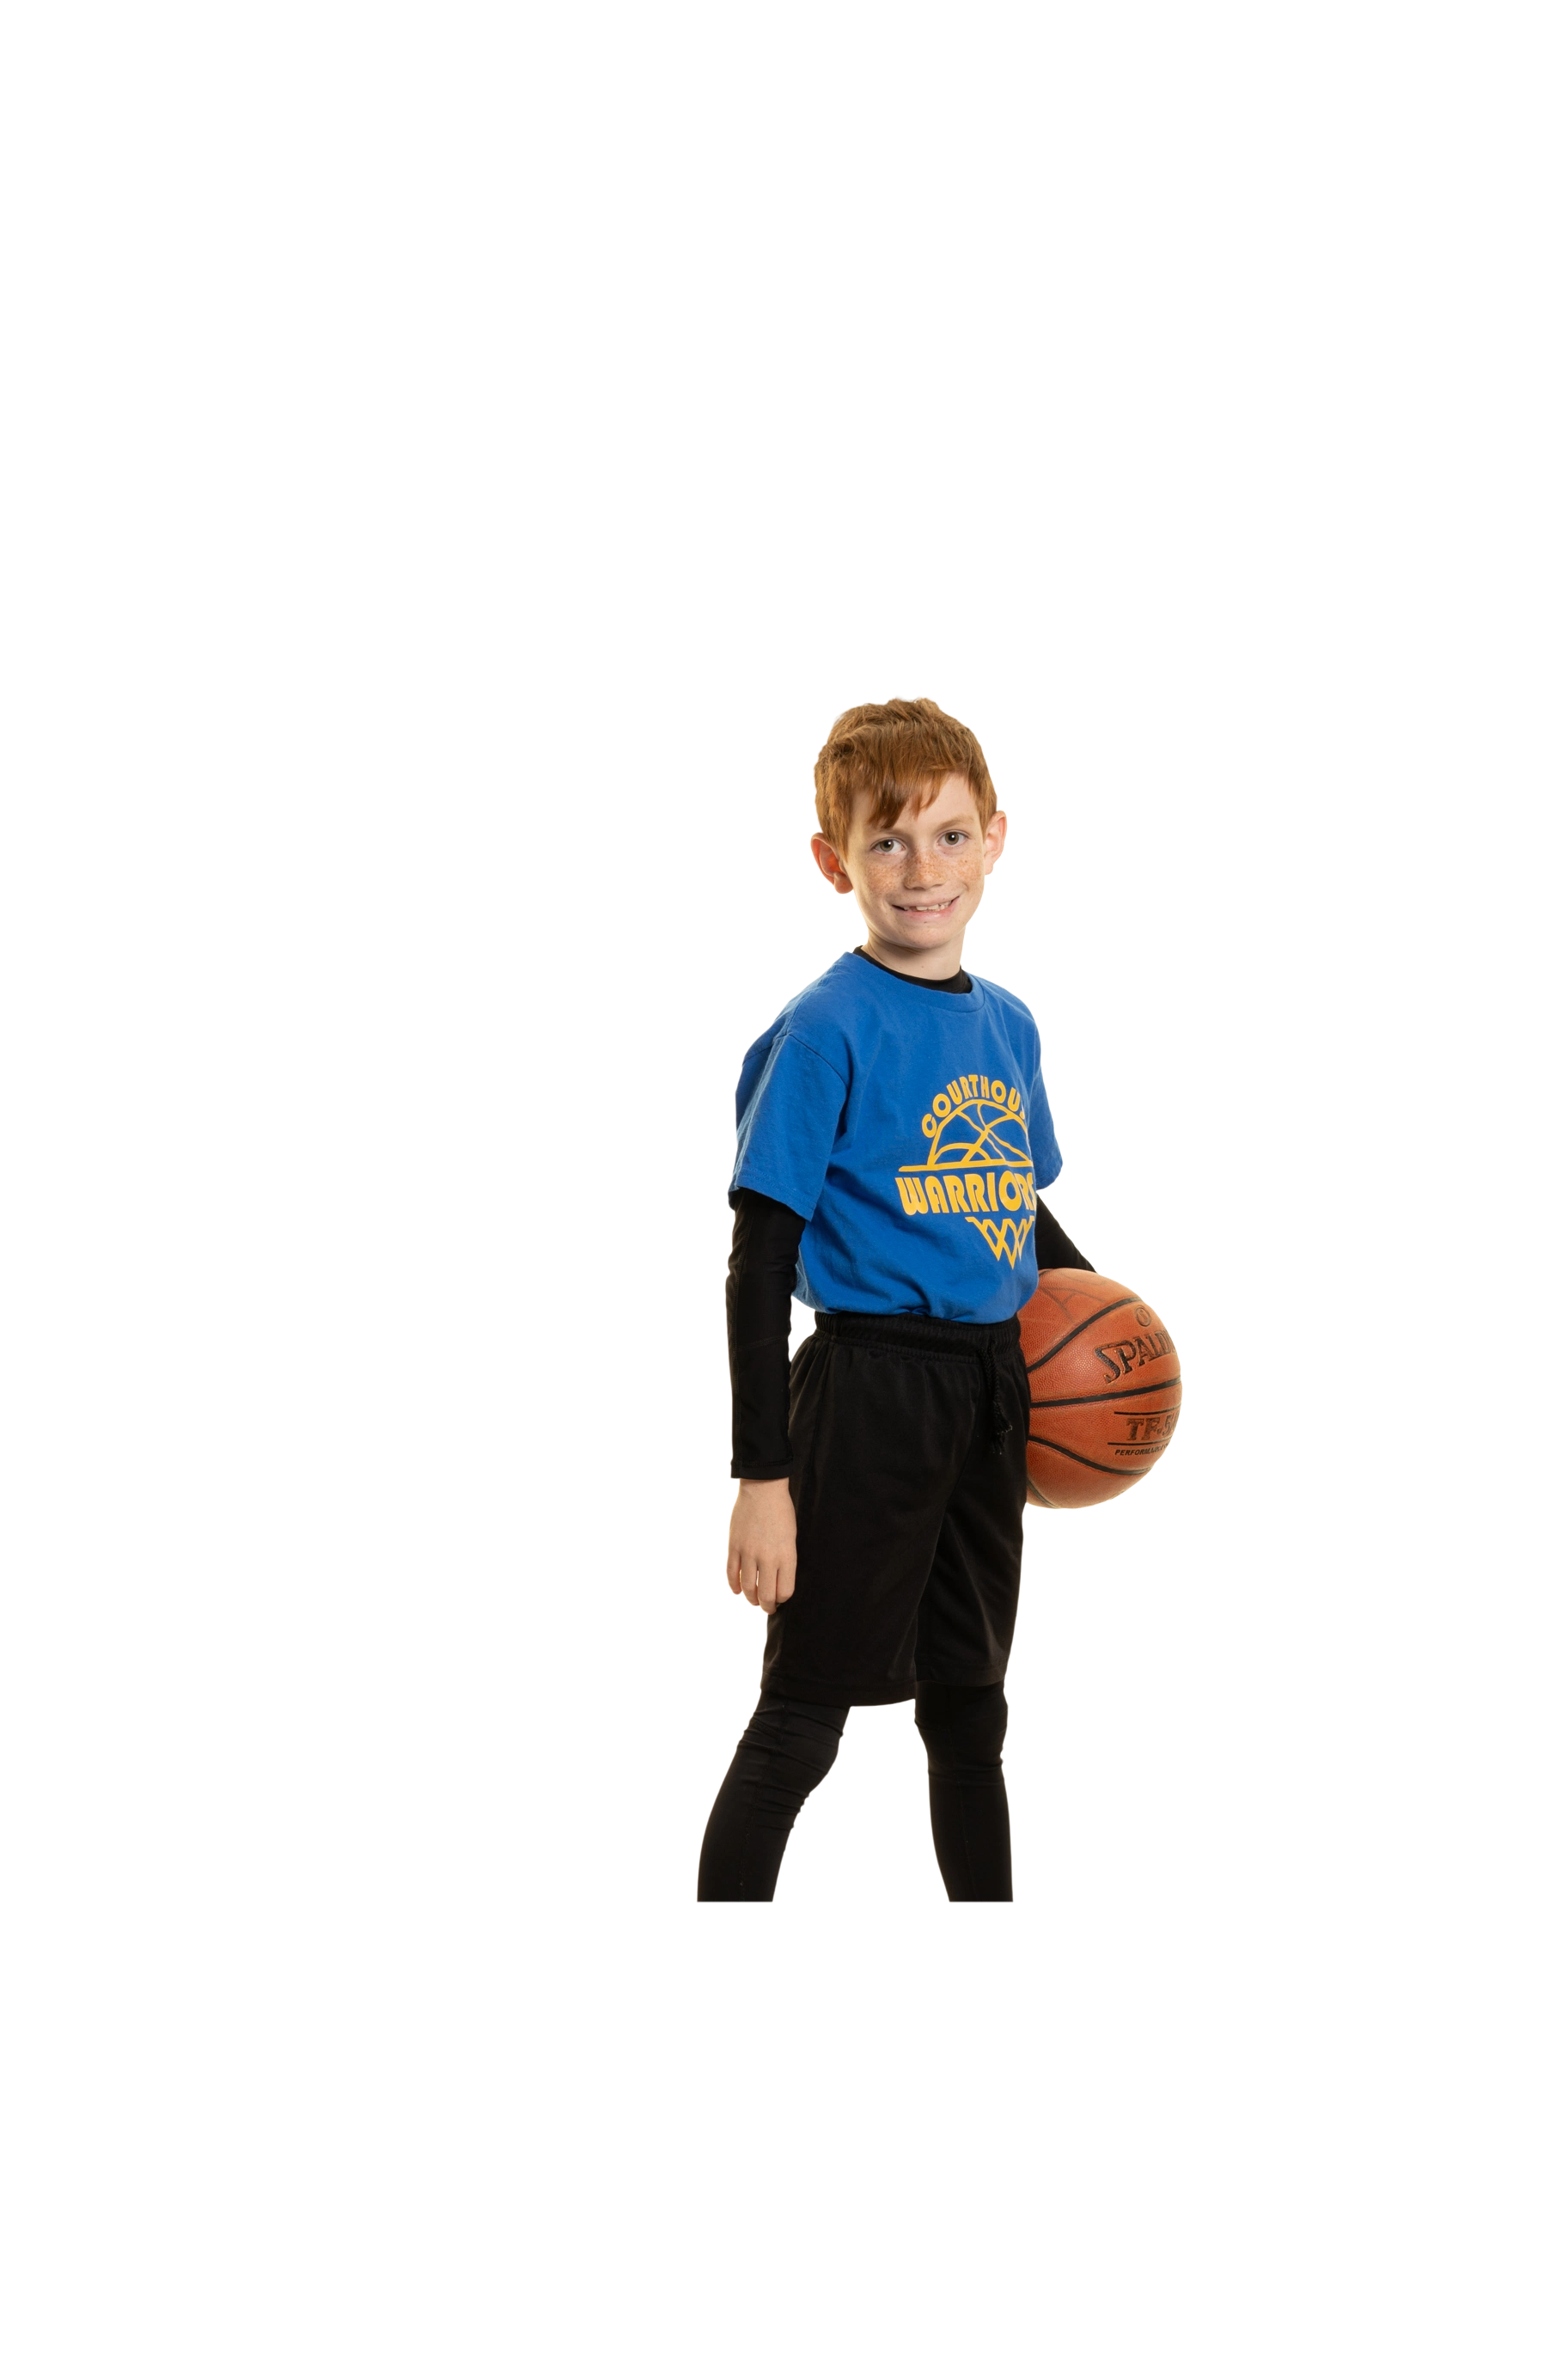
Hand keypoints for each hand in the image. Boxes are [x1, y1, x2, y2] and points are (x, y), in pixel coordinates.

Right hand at [726, 1479, 796, 1614]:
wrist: (763, 1489)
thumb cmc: (782, 1512)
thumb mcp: (791, 1537)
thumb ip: (786, 1559)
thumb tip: (779, 1581)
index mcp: (787, 1554)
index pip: (785, 1590)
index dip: (783, 1598)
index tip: (781, 1598)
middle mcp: (768, 1556)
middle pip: (766, 1594)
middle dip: (767, 1606)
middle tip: (768, 1608)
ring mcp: (748, 1552)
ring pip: (747, 1587)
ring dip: (751, 1598)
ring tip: (754, 1600)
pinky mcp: (734, 1546)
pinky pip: (731, 1573)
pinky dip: (734, 1586)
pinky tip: (738, 1590)